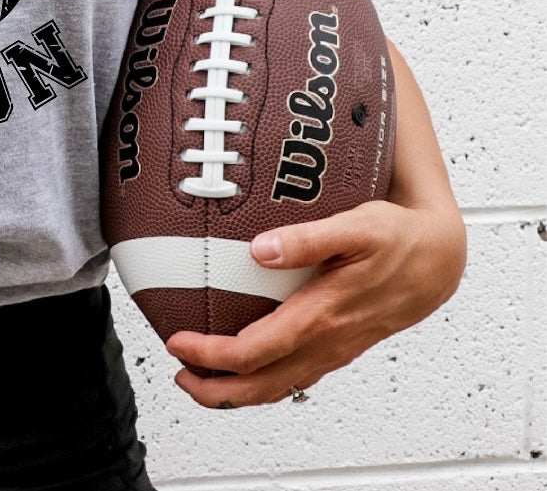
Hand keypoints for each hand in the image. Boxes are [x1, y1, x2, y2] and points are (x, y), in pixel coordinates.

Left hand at [164, 197, 466, 408]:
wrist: (440, 259)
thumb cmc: (396, 239)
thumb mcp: (354, 227)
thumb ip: (306, 238)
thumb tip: (260, 249)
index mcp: (323, 315)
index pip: (256, 350)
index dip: (212, 353)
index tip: (178, 342)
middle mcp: (328, 342)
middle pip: (262, 384)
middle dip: (215, 389)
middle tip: (178, 374)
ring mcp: (335, 350)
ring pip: (280, 386)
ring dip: (237, 391)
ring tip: (199, 378)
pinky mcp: (340, 348)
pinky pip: (296, 376)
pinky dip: (264, 381)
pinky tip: (246, 366)